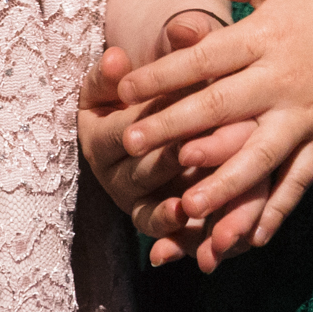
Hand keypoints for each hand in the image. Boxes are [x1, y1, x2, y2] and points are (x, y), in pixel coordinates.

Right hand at [80, 12, 262, 264]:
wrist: (164, 112)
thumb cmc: (162, 81)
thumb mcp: (158, 64)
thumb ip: (149, 56)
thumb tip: (120, 54)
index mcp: (99, 134)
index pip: (125, 132)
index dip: (154, 128)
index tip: (182, 127)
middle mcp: (112, 173)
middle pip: (143, 174)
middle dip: (176, 170)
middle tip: (213, 166)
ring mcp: (133, 202)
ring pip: (154, 215)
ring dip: (175, 220)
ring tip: (195, 217)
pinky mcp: (157, 224)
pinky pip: (170, 241)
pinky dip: (185, 249)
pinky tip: (207, 257)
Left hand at [113, 0, 312, 246]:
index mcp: (267, 37)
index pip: (205, 58)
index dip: (163, 75)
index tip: (124, 92)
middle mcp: (284, 79)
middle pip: (222, 107)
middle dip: (175, 128)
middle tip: (131, 147)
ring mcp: (307, 115)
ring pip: (261, 155)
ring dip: (223, 182)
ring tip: (187, 205)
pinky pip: (300, 180)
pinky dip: (278, 209)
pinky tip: (251, 237)